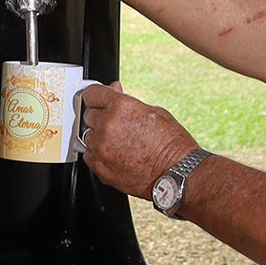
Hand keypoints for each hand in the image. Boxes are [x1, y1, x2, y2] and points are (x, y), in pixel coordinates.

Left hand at [77, 83, 197, 199]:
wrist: (177, 174)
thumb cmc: (172, 144)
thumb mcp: (153, 112)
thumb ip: (127, 101)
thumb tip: (114, 91)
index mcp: (120, 107)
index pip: (92, 93)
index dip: (97, 96)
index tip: (99, 100)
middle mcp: (107, 126)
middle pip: (88, 115)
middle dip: (101, 116)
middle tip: (119, 125)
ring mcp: (101, 148)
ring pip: (88, 136)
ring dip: (100, 136)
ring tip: (120, 143)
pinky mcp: (100, 168)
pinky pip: (89, 155)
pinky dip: (98, 154)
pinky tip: (116, 155)